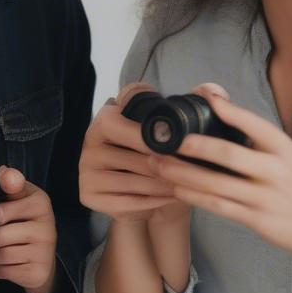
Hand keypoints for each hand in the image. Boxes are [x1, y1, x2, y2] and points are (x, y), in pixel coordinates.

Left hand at [0, 165, 58, 292]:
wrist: (44, 257)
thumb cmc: (27, 222)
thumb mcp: (21, 198)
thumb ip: (11, 184)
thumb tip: (4, 172)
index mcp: (41, 203)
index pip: (2, 212)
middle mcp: (47, 228)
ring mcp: (44, 253)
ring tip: (0, 250)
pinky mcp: (38, 274)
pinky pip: (3, 272)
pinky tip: (6, 263)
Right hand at [79, 81, 225, 223]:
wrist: (139, 184)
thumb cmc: (152, 150)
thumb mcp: (163, 123)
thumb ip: (182, 103)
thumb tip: (206, 90)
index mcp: (104, 119)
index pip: (131, 127)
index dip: (158, 139)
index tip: (184, 146)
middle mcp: (90, 143)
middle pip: (135, 158)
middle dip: (168, 165)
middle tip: (193, 170)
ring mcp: (85, 171)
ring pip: (134, 182)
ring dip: (165, 186)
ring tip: (188, 185)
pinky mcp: (88, 197)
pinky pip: (128, 202)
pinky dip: (155, 201)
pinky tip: (173, 197)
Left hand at [147, 92, 291, 262]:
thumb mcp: (284, 154)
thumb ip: (255, 136)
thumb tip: (218, 106)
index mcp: (282, 147)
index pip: (254, 123)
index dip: (229, 110)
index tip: (206, 97)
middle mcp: (275, 170)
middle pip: (228, 154)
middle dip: (194, 146)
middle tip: (167, 140)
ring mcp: (264, 197)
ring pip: (215, 184)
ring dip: (182, 174)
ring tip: (158, 164)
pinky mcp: (256, 220)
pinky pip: (217, 206)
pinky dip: (193, 197)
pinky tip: (175, 189)